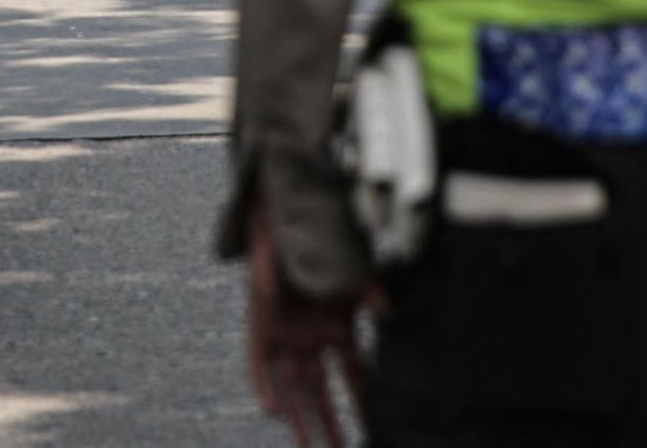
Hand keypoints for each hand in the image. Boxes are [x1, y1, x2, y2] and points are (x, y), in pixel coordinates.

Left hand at [249, 203, 362, 447]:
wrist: (285, 220)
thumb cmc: (323, 245)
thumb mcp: (352, 272)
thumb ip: (370, 292)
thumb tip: (388, 312)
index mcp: (336, 327)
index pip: (351, 373)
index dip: (359, 400)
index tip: (371, 425)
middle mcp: (311, 337)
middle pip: (320, 389)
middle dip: (329, 420)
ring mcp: (285, 334)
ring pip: (291, 385)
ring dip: (298, 415)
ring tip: (307, 446)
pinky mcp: (259, 326)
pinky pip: (258, 363)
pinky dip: (262, 386)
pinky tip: (270, 411)